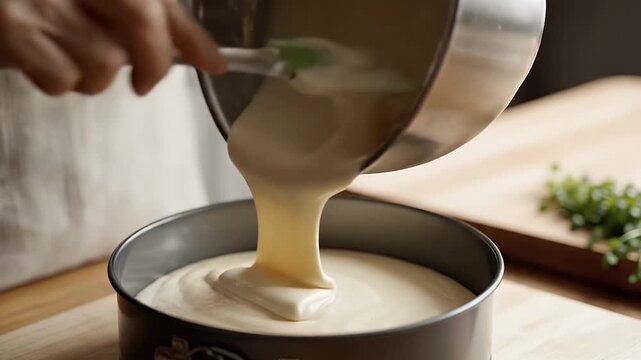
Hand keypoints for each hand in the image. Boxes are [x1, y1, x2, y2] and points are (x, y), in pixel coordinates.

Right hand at [0, 0, 225, 95]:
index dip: (193, 36)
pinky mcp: (11, 29)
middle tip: (145, 82)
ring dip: (96, 76)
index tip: (213, 63)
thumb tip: (209, 59)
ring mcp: (42, 1)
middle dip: (154, 63)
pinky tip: (45, 59)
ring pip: (105, 62)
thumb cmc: (48, 0)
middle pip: (143, 20)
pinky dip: (59, 81)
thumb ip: (152, 18)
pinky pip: (62, 78)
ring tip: (73, 57)